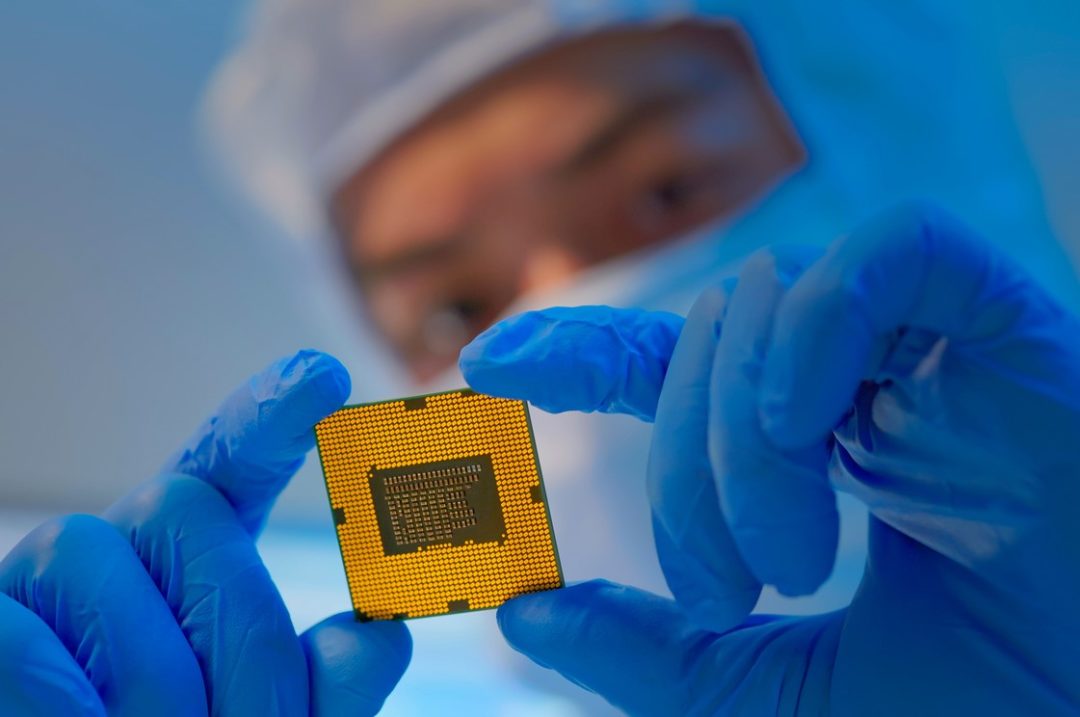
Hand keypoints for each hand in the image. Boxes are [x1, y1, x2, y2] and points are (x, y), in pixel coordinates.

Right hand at [0, 351, 410, 715]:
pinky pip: (16, 637)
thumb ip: (323, 688)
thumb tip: (383, 638)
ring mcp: (42, 584)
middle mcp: (123, 554)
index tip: (324, 377)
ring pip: (90, 552)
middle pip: (183, 507)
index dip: (271, 416)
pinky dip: (62, 701)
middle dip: (239, 628)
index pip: (233, 467)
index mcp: (198, 566)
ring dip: (152, 679)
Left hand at [460, 204, 1079, 715]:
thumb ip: (656, 658)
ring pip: (766, 308)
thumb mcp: (779, 697)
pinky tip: (805, 427)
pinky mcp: (1004, 315)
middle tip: (719, 591)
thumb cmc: (981, 705)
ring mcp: (928, 343)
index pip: (673, 362)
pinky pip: (887, 254)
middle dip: (677, 474)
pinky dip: (816, 332)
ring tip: (788, 563)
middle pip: (702, 351)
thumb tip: (523, 613)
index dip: (579, 350)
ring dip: (739, 444)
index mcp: (815, 447)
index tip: (487, 362)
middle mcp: (859, 379)